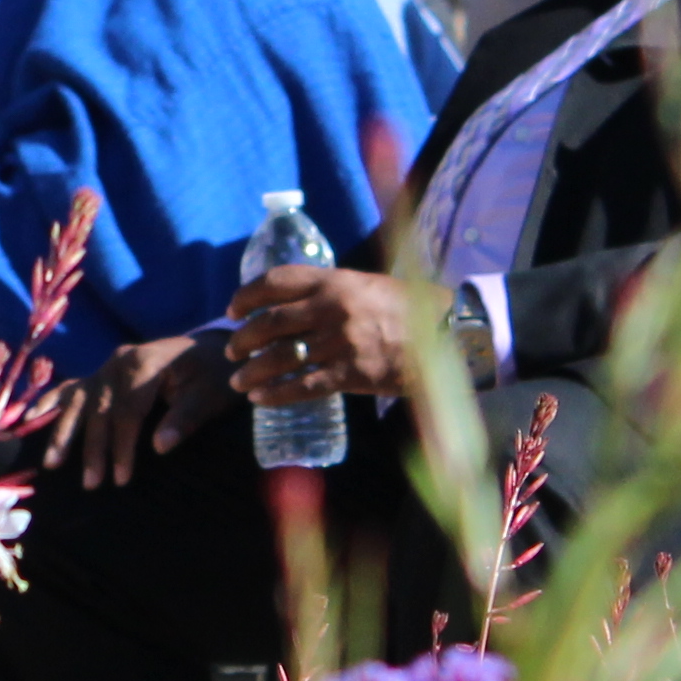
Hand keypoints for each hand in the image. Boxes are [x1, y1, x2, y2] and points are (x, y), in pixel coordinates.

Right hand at [54, 333, 231, 487]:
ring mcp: (108, 366)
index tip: (121, 478)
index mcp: (146, 363)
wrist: (214, 348)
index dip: (122, 445)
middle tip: (92, 484)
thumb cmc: (215, 374)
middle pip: (100, 409)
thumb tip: (159, 446)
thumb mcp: (212, 394)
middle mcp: (120, 361)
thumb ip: (186, 417)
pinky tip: (30, 418)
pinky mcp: (103, 372)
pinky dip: (51, 402)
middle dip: (94, 448)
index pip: (128, 410)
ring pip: (80, 401)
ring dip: (65, 432)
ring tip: (52, 463)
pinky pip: (72, 387)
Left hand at [223, 266, 414, 411]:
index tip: (233, 310)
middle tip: (233, 349)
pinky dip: (276, 394)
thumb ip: (330, 291)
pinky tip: (260, 400)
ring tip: (239, 380)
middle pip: (270, 322)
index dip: (247, 295)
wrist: (447, 333)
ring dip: (252, 370)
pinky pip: (302, 386)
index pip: (276, 281)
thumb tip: (289, 303)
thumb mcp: (366, 285)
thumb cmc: (407, 308)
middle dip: (243, 338)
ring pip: (280, 357)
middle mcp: (332, 308)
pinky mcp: (349, 373)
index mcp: (335, 281)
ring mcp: (339, 342)